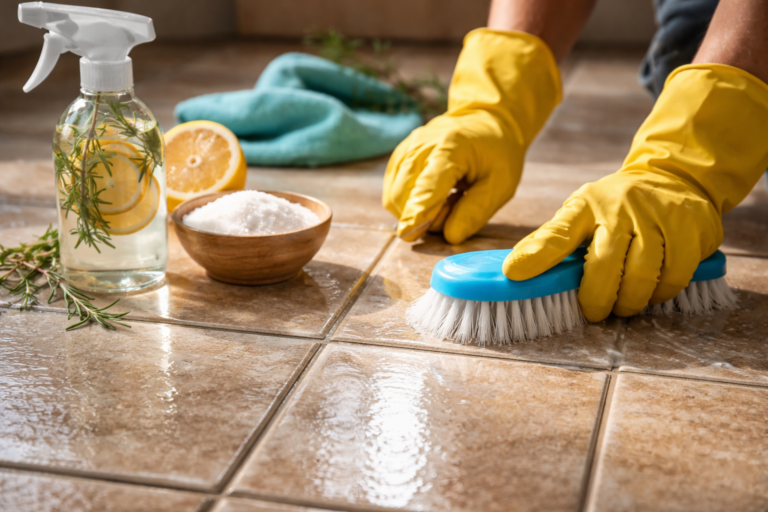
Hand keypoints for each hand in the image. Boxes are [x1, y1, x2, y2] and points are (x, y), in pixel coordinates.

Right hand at [383, 28, 560, 243]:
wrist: (484, 119)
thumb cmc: (496, 152)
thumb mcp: (502, 183)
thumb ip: (477, 210)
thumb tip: (451, 236)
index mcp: (450, 148)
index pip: (428, 185)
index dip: (418, 211)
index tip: (407, 234)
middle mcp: (420, 146)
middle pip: (404, 196)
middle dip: (425, 217)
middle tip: (456, 205)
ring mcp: (405, 150)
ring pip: (394, 197)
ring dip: (417, 211)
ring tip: (448, 198)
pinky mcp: (398, 158)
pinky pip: (393, 193)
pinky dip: (411, 203)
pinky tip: (435, 194)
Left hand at [503, 64, 767, 321]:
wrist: (674, 178)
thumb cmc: (615, 207)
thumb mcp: (580, 215)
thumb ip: (550, 242)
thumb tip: (512, 271)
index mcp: (586, 206)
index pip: (557, 232)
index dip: (536, 256)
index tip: (514, 275)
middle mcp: (621, 209)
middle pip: (604, 266)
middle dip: (597, 299)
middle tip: (596, 312)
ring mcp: (658, 218)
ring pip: (641, 278)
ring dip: (629, 302)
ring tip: (623, 304)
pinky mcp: (691, 231)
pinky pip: (673, 278)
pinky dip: (659, 294)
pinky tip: (651, 291)